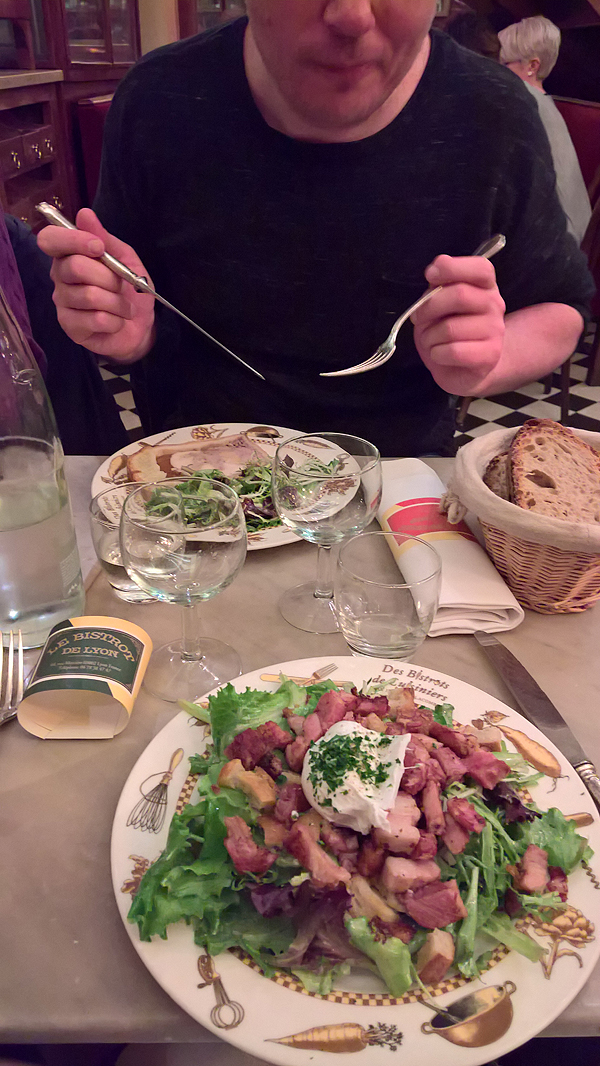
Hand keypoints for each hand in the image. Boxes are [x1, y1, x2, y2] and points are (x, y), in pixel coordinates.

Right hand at [37, 208, 154, 360]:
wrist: (139, 325)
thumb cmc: (129, 290)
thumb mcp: (125, 259)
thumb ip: (105, 238)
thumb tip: (85, 214)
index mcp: (68, 255)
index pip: (50, 240)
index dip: (73, 240)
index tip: (99, 247)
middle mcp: (59, 277)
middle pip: (75, 267)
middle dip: (109, 277)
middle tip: (121, 286)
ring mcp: (62, 303)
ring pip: (89, 295)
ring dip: (117, 302)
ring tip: (124, 307)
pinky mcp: (70, 326)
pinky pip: (96, 319)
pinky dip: (115, 320)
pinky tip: (116, 321)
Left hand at [412, 254, 505, 395]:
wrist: (465, 368)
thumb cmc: (448, 330)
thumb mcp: (439, 304)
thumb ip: (438, 286)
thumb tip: (435, 272)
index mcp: (485, 286)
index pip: (481, 268)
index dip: (453, 267)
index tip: (430, 275)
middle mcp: (495, 304)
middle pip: (460, 295)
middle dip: (429, 307)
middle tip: (417, 318)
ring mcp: (496, 330)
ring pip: (451, 328)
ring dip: (429, 336)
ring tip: (430, 341)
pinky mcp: (490, 355)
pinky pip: (454, 351)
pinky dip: (436, 354)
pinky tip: (439, 354)